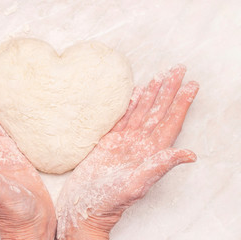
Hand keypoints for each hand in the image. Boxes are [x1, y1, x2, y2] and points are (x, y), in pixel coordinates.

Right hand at [56, 65, 198, 239]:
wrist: (84, 205)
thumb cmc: (109, 200)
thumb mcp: (136, 184)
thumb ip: (159, 167)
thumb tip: (189, 154)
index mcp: (151, 152)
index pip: (171, 122)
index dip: (181, 103)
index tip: (191, 84)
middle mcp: (140, 144)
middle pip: (158, 111)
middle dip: (169, 90)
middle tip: (177, 69)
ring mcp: (125, 143)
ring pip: (142, 112)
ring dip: (152, 94)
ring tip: (159, 77)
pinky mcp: (109, 143)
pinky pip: (123, 118)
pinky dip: (130, 105)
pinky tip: (134, 95)